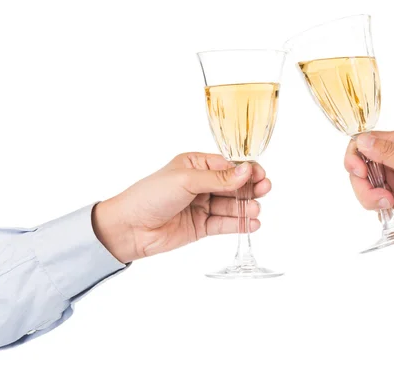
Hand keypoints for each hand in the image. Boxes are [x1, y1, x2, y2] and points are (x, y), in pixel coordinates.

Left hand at [91, 153, 270, 262]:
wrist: (129, 227)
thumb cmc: (150, 195)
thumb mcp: (186, 180)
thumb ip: (218, 178)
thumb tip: (246, 171)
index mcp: (195, 165)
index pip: (228, 166)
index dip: (246, 170)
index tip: (260, 175)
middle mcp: (201, 184)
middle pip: (233, 185)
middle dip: (250, 188)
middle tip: (264, 189)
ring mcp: (202, 206)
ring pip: (231, 205)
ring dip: (245, 207)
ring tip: (255, 210)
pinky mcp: (201, 227)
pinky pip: (225, 224)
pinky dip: (239, 223)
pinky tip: (252, 223)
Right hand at [344, 130, 393, 232]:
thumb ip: (388, 153)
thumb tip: (361, 139)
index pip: (361, 145)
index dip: (354, 159)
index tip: (359, 173)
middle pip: (361, 174)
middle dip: (369, 191)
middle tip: (385, 200)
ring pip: (370, 194)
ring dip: (389, 203)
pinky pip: (384, 208)